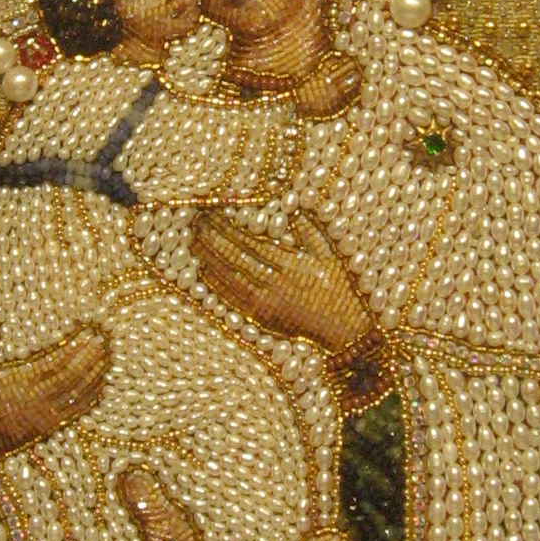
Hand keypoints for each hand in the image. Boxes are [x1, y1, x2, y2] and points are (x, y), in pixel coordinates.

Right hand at [0, 316, 109, 452]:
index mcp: (23, 382)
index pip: (56, 362)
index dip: (74, 348)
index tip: (87, 333)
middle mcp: (39, 397)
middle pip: (72, 375)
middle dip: (89, 356)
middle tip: (103, 340)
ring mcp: (49, 413)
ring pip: (79, 391)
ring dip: (95, 373)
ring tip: (107, 356)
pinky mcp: (55, 425)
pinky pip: (79, 409)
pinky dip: (93, 395)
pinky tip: (103, 382)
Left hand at [190, 212, 377, 360]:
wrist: (346, 330)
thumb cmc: (341, 289)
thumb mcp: (330, 256)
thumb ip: (310, 232)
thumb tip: (293, 209)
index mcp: (293, 265)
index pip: (253, 242)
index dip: (231, 228)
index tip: (216, 214)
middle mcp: (277, 283)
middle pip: (237, 257)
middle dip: (215, 238)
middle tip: (197, 222)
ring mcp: (267, 302)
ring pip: (230, 277)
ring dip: (210, 258)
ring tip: (193, 240)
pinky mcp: (262, 317)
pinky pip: (233, 298)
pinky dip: (216, 284)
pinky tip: (203, 270)